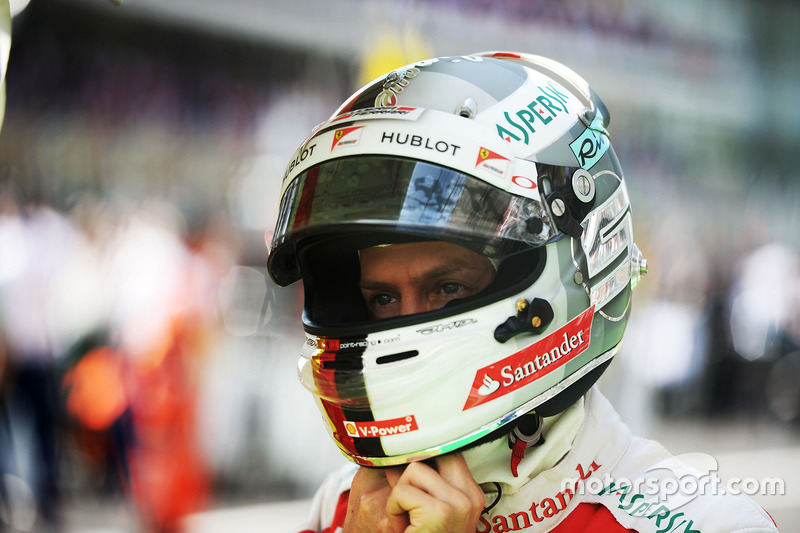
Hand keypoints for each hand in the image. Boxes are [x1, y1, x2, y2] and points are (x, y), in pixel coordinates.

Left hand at [343, 454, 484, 532]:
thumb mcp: (428, 510)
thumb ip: (423, 482)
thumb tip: (402, 452)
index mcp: (471, 493)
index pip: (446, 452)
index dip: (421, 460)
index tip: (411, 479)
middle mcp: (470, 496)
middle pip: (431, 453)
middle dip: (410, 475)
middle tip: (407, 504)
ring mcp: (459, 504)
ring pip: (413, 469)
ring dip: (399, 496)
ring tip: (407, 521)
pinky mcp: (440, 512)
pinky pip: (402, 492)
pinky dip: (393, 510)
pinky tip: (403, 529)